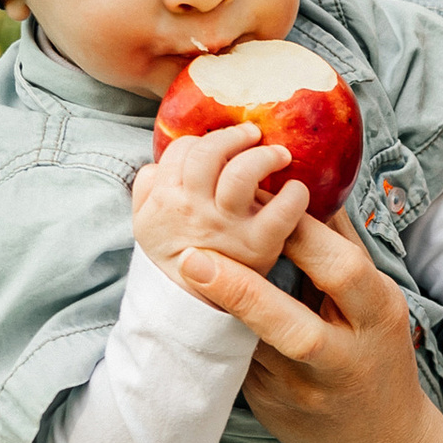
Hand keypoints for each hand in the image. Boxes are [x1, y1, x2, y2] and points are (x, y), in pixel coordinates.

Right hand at [132, 122, 306, 283]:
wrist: (187, 308)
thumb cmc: (175, 256)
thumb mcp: (145, 222)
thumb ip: (148, 188)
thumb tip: (160, 162)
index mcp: (166, 198)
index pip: (183, 151)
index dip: (200, 142)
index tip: (218, 147)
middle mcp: (193, 208)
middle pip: (207, 153)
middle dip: (232, 137)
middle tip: (252, 134)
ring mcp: (226, 226)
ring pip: (240, 173)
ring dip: (263, 155)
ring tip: (279, 155)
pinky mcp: (258, 246)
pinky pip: (281, 211)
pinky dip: (294, 196)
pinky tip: (297, 190)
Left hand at [176, 205, 423, 442]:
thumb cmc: (378, 355)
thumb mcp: (378, 303)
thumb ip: (344, 251)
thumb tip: (311, 189)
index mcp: (378, 318)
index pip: (342, 271)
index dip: (300, 237)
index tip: (256, 202)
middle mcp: (343, 359)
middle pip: (295, 328)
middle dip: (243, 293)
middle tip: (193, 259)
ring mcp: (304, 391)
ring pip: (252, 351)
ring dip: (215, 313)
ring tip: (182, 274)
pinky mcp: (272, 409)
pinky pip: (237, 365)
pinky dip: (214, 335)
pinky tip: (190, 311)